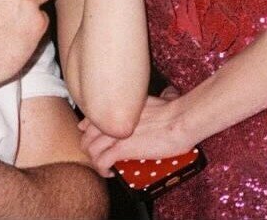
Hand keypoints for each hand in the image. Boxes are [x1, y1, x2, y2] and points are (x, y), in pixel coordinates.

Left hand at [79, 92, 195, 174]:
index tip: (92, 137)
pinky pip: (101, 161)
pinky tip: (110, 173)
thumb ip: (158, 96)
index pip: (92, 118)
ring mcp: (115, 134)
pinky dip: (102, 169)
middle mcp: (113, 119)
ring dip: (95, 161)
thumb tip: (169, 93)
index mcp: (120, 107)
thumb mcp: (161, 97)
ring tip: (105, 167)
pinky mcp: (121, 149)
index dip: (88, 131)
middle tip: (99, 156)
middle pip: (87, 135)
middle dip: (89, 148)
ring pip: (91, 150)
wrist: (179, 121)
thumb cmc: (175, 111)